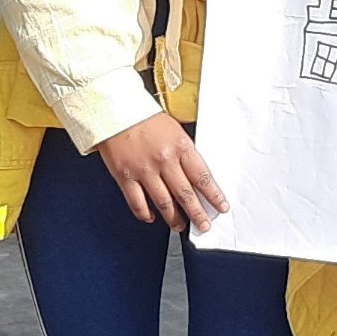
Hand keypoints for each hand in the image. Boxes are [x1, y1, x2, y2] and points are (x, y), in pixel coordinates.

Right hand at [90, 111, 228, 231]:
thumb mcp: (175, 130)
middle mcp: (164, 160)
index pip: (202, 177)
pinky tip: (151, 217)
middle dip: (197, 214)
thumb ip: (185, 153)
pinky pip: (137, 202)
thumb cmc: (144, 117)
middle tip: (203, 225)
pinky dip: (145, 213)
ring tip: (180, 225)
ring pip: (163, 203)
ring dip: (174, 218)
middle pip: (185, 194)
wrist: (115, 109)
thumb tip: (194, 177)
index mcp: (180, 146)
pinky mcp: (125, 176)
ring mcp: (144, 170)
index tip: (221, 207)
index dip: (213, 195)